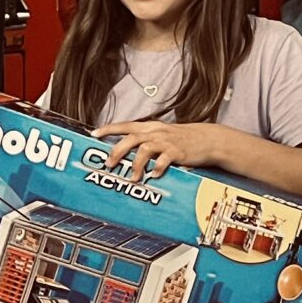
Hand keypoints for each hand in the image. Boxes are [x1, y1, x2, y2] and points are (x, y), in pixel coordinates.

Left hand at [96, 121, 226, 180]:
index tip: (94, 133)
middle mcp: (156, 132)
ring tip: (134, 177)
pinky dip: (157, 168)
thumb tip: (125, 150)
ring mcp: (167, 142)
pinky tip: (154, 175)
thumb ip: (145, 139)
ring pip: (145, 149)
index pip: (125, 125)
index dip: (109, 128)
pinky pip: (164, 159)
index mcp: (150, 127)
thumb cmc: (182, 139)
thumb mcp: (162, 134)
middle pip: (131, 138)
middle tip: (109, 164)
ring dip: (136, 164)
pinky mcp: (178, 152)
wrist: (207, 139)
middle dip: (117, 151)